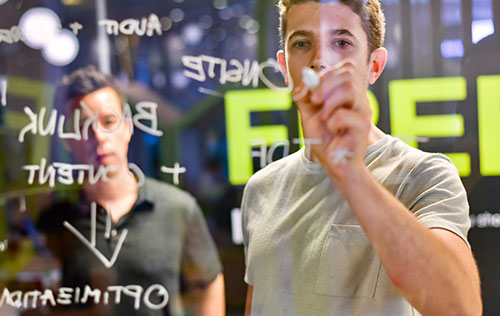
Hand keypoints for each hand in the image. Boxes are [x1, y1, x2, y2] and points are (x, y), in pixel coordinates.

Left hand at [294, 59, 371, 180]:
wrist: (333, 163)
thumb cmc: (324, 140)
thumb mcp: (308, 114)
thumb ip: (305, 97)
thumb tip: (304, 80)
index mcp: (348, 93)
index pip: (346, 67)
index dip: (327, 73)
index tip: (312, 90)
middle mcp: (358, 99)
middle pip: (348, 73)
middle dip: (325, 83)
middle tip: (314, 100)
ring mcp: (363, 111)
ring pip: (350, 89)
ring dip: (329, 102)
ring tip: (324, 117)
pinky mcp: (363, 126)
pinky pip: (345, 115)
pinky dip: (333, 122)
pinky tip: (333, 131)